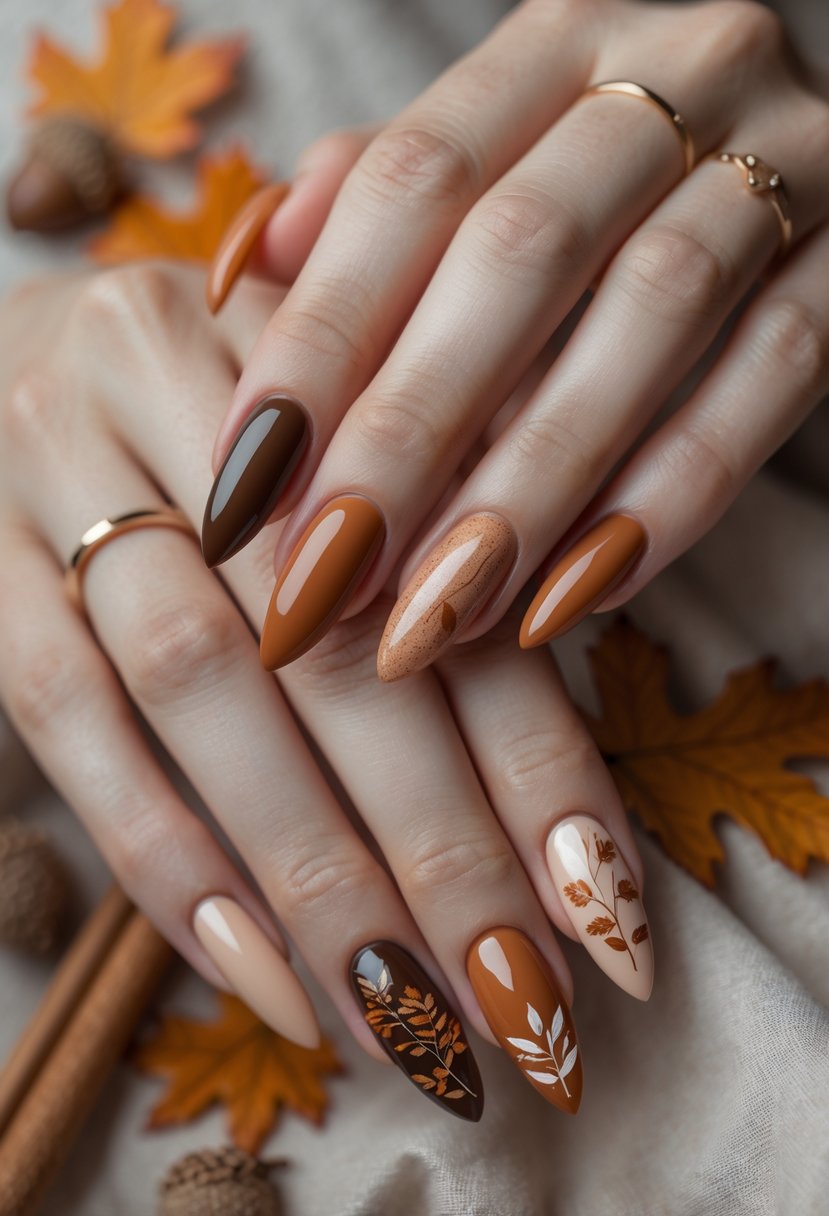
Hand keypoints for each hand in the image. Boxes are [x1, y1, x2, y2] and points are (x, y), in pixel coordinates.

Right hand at [0, 264, 651, 1119]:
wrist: (12, 362)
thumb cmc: (226, 436)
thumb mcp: (346, 462)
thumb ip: (441, 568)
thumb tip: (549, 807)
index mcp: (325, 350)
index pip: (459, 577)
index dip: (537, 754)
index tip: (602, 910)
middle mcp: (189, 378)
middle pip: (335, 636)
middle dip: (438, 840)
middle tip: (514, 1002)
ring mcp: (60, 458)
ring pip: (199, 683)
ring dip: (309, 868)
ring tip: (398, 1017)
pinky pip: (62, 709)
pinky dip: (162, 849)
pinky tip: (252, 969)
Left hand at [206, 0, 828, 679]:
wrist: (798, 159)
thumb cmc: (603, 186)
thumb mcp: (488, 162)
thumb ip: (366, 201)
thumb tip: (243, 268)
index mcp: (553, 44)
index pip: (408, 182)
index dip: (317, 342)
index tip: (242, 491)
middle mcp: (675, 71)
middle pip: (517, 253)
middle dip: (409, 433)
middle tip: (325, 581)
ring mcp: (789, 158)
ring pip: (650, 316)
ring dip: (531, 483)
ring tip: (438, 614)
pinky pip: (772, 377)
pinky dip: (672, 495)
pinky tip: (575, 597)